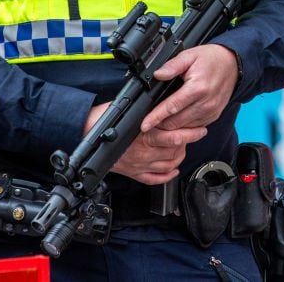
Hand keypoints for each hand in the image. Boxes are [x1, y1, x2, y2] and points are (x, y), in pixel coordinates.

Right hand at [83, 102, 206, 184]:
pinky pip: (154, 179)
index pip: (175, 137)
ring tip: (183, 147)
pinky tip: (172, 170)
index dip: (190, 133)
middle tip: (196, 134)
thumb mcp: (130, 109)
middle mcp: (144, 152)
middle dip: (188, 143)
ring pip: (168, 165)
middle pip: (175, 152)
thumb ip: (149, 111)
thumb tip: (166, 104)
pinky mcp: (133, 173)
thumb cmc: (103, 119)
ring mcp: (139, 165)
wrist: (83, 133)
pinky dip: (166, 175)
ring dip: (179, 157)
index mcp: (144, 135)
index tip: (199, 128)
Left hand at [140, 43, 239, 132]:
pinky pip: (194, 127)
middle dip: (160, 124)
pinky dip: (183, 126)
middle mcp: (205, 103)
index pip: (172, 107)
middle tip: (148, 121)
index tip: (144, 125)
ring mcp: (210, 111)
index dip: (155, 117)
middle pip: (176, 122)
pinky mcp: (213, 116)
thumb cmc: (211, 59)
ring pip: (184, 128)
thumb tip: (157, 74)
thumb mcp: (190, 55)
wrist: (234, 64)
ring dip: (171, 127)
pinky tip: (175, 119)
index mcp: (197, 88)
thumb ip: (172, 65)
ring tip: (160, 121)